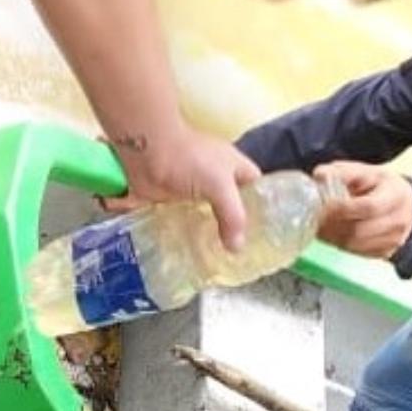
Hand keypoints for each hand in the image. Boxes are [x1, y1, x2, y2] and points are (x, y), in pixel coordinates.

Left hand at [104, 125, 261, 250]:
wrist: (146, 150)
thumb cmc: (189, 159)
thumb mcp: (220, 185)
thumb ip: (232, 215)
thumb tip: (236, 248)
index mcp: (233, 167)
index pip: (256, 188)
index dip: (262, 207)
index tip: (265, 233)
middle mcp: (214, 178)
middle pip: (230, 206)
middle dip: (234, 227)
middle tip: (240, 253)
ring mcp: (191, 190)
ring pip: (205, 216)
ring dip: (208, 234)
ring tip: (217, 259)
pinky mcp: (170, 201)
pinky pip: (181, 221)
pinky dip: (184, 234)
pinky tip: (189, 254)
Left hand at [314, 160, 411, 259]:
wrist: (408, 208)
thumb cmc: (383, 187)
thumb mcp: (368, 172)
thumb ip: (344, 172)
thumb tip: (320, 175)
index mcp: (396, 196)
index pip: (368, 207)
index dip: (342, 208)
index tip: (323, 204)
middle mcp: (397, 222)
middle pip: (359, 230)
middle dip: (333, 224)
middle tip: (316, 216)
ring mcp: (392, 241)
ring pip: (354, 245)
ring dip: (332, 236)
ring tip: (320, 224)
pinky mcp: (384, 253)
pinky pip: (356, 252)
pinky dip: (339, 244)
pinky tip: (331, 233)